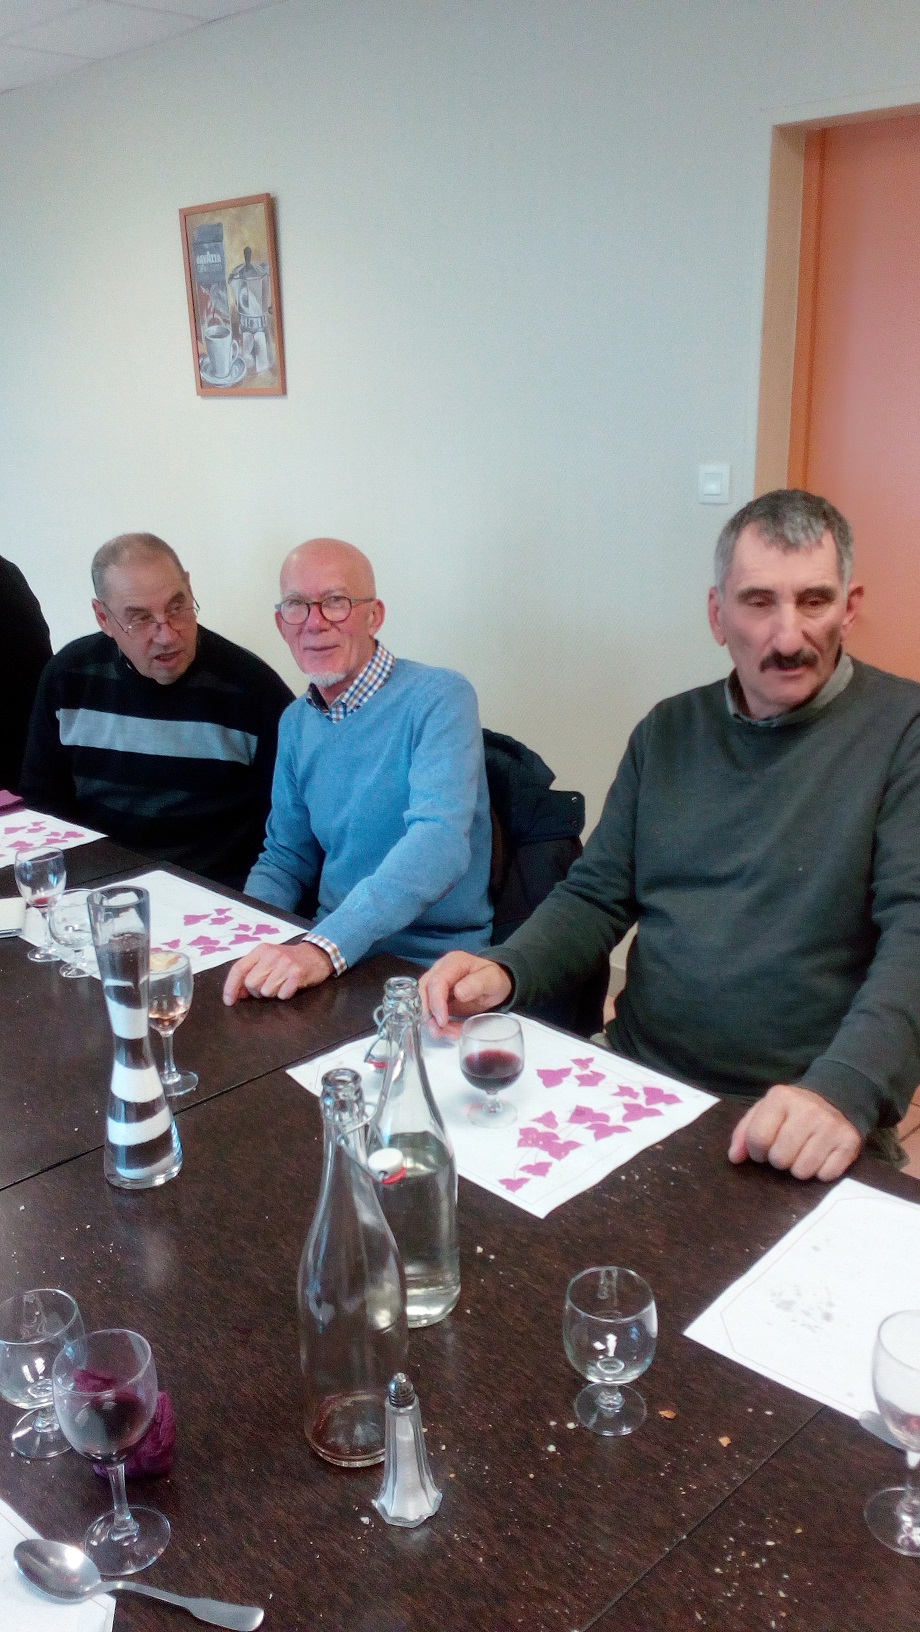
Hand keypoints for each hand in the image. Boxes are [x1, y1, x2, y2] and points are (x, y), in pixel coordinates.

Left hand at [222, 940, 333, 1003]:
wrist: (316, 954)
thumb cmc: (288, 960)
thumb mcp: (267, 961)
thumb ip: (251, 973)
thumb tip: (236, 993)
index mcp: (260, 950)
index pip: (238, 969)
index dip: (230, 987)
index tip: (229, 1001)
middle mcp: (271, 955)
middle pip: (251, 983)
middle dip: (257, 991)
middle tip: (268, 986)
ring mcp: (285, 964)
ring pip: (266, 991)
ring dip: (273, 993)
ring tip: (281, 984)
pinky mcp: (297, 974)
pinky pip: (282, 995)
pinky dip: (285, 994)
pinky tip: (290, 986)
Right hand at [419, 951, 512, 1031]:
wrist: (495, 983)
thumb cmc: (494, 979)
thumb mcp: (493, 980)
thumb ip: (477, 983)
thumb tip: (458, 993)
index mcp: (453, 962)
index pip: (436, 981)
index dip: (436, 1002)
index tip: (443, 1021)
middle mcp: (440, 970)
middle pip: (424, 991)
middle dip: (429, 1014)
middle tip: (440, 1032)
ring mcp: (437, 983)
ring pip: (424, 1002)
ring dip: (432, 1021)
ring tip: (450, 1034)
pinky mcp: (438, 996)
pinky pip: (432, 1010)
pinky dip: (438, 1024)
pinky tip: (451, 1031)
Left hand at [728, 1083, 863, 1181]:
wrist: (837, 1097)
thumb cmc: (792, 1109)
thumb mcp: (765, 1111)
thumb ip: (744, 1132)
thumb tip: (735, 1158)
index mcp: (781, 1097)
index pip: (758, 1138)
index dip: (756, 1151)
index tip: (764, 1148)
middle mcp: (808, 1109)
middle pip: (779, 1158)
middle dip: (778, 1159)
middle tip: (786, 1149)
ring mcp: (830, 1126)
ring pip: (802, 1171)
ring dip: (799, 1168)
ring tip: (803, 1152)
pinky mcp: (849, 1142)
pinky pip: (826, 1175)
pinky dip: (821, 1171)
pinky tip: (822, 1155)